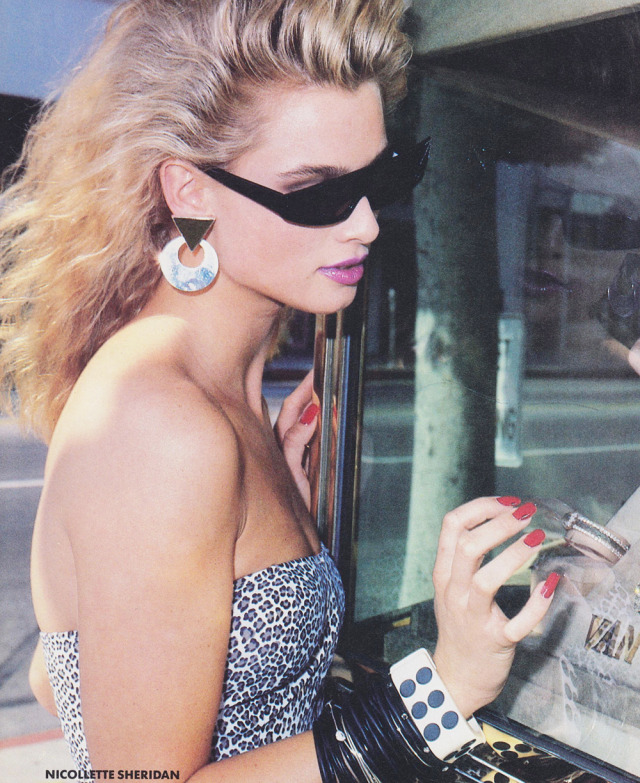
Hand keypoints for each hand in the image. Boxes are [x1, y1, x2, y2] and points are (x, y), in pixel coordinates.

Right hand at [274, 370, 318, 509]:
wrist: (314, 532)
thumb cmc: (319, 500)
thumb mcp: (325, 465)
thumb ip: (323, 441)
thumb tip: (330, 413)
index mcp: (291, 446)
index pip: (295, 411)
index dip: (304, 391)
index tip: (317, 373)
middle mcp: (282, 450)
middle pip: (289, 412)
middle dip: (303, 390)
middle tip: (318, 371)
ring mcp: (282, 461)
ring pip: (288, 424)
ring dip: (304, 403)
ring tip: (317, 385)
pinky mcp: (287, 474)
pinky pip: (292, 447)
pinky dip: (301, 430)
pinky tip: (312, 416)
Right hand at [432, 496, 557, 717]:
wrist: (457, 676)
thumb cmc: (461, 623)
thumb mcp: (452, 586)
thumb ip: (465, 556)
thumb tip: (496, 518)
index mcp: (444, 573)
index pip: (452, 526)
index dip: (481, 507)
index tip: (507, 503)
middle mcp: (454, 591)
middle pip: (468, 546)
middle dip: (499, 524)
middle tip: (526, 514)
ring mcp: (472, 617)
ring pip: (486, 581)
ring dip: (514, 555)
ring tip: (536, 538)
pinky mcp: (496, 641)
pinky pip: (517, 622)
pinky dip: (536, 604)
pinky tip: (550, 584)